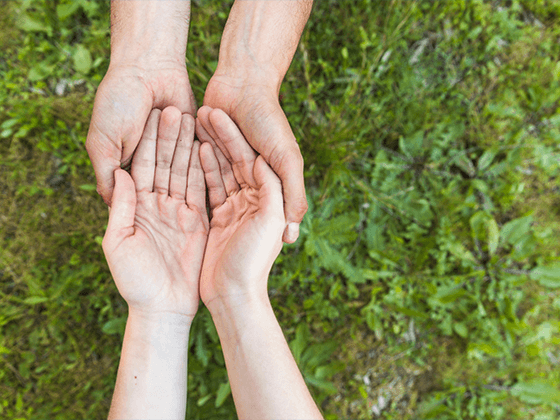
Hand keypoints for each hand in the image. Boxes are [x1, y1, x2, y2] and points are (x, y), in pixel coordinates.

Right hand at [86, 62, 195, 205]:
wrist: (149, 67)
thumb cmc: (119, 103)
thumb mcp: (103, 143)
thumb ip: (106, 175)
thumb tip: (112, 207)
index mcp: (126, 166)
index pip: (137, 196)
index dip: (145, 207)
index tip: (155, 221)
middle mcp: (150, 163)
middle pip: (162, 186)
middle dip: (169, 191)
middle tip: (179, 206)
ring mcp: (173, 152)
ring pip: (181, 172)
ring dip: (183, 169)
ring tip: (188, 169)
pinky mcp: (192, 140)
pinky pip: (199, 157)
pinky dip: (202, 161)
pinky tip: (205, 166)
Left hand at [102, 107, 206, 319]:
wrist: (164, 309)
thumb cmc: (136, 282)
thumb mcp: (118, 242)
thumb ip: (121, 207)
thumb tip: (121, 173)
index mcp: (137, 207)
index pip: (142, 166)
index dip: (148, 141)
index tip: (155, 113)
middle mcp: (160, 205)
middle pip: (165, 164)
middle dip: (170, 137)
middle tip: (176, 107)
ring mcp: (181, 213)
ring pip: (185, 173)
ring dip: (189, 147)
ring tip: (196, 120)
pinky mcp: (200, 222)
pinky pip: (203, 191)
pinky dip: (206, 170)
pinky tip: (209, 148)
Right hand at [197, 108, 285, 307]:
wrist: (234, 296)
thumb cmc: (254, 260)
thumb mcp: (269, 220)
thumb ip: (274, 188)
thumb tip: (262, 159)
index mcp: (267, 198)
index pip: (249, 159)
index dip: (233, 136)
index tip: (216, 112)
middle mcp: (253, 200)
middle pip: (234, 161)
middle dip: (219, 137)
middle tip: (202, 110)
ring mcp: (235, 208)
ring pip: (221, 171)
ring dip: (208, 148)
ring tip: (193, 124)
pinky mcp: (220, 219)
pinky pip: (210, 189)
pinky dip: (202, 170)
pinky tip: (192, 152)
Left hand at [202, 75, 306, 243]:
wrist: (243, 81)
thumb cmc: (268, 120)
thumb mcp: (286, 159)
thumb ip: (293, 194)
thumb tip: (292, 236)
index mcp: (274, 185)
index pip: (260, 217)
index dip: (245, 232)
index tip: (232, 249)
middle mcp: (255, 179)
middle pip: (237, 203)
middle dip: (223, 212)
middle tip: (209, 229)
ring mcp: (233, 167)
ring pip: (220, 186)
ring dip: (212, 191)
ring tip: (200, 201)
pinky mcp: (214, 154)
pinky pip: (205, 171)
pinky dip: (199, 171)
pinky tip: (189, 186)